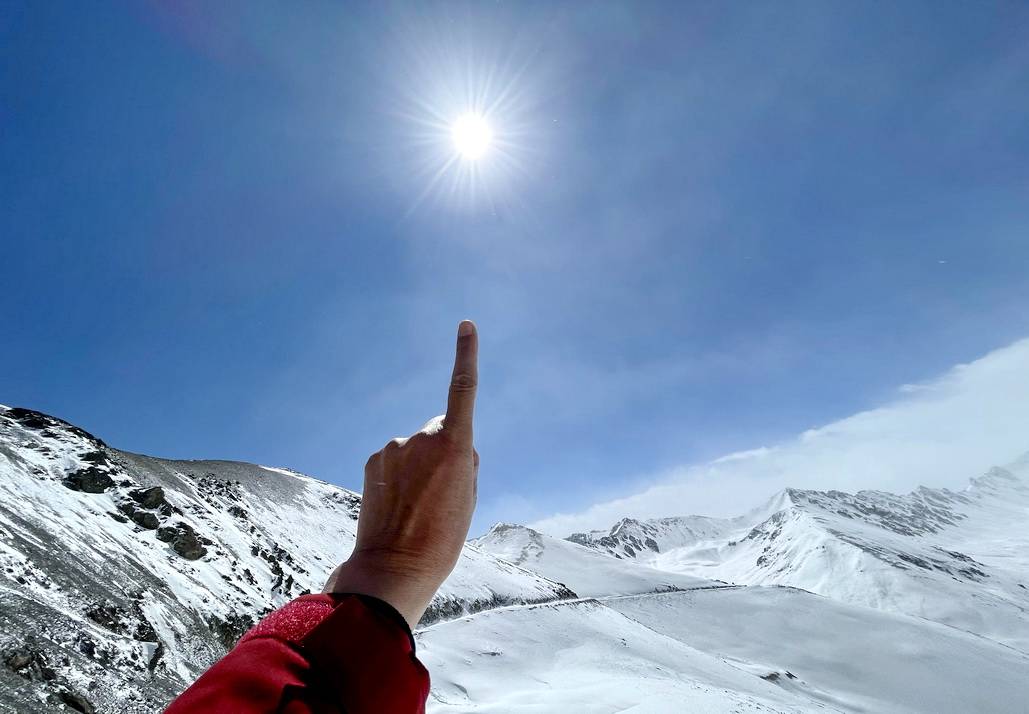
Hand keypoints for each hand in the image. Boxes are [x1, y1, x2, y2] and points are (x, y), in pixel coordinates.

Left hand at [323, 320, 479, 626]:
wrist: (393, 568)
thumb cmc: (442, 539)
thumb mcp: (469, 500)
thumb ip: (466, 463)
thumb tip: (457, 446)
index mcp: (454, 446)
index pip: (462, 390)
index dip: (466, 355)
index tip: (466, 325)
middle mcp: (422, 438)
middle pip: (442, 431)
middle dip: (445, 451)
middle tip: (443, 494)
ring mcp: (394, 448)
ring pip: (417, 447)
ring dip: (421, 467)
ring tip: (419, 506)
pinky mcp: (375, 460)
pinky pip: (396, 459)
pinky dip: (401, 474)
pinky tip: (399, 504)